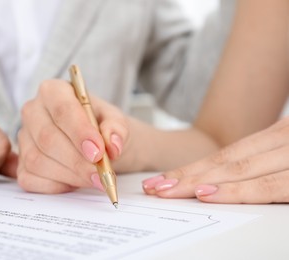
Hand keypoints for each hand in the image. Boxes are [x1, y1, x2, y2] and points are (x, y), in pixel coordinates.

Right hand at [17, 80, 128, 192]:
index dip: (79, 132)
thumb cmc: (103, 127)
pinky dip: (56, 186)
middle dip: (77, 161)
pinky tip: (75, 182)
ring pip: (37, 160)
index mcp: (54, 91)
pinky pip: (30, 179)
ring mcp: (24, 138)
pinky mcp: (21, 163)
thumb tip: (113, 146)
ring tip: (94, 179)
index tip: (98, 152)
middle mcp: (33, 111)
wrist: (98, 144)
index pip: (61, 109)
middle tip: (101, 174)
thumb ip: (116, 129)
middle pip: (47, 138)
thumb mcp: (116, 122)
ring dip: (70, 176)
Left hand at [142, 117, 288, 203]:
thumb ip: (265, 160)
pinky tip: (207, 195)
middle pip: (223, 162)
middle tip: (153, 187)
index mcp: (277, 135)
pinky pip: (267, 186)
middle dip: (184, 176)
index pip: (226, 155)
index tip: (163, 178)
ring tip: (166, 191)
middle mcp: (281, 140)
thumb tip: (230, 177)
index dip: (191, 168)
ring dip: (196, 182)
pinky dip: (235, 191)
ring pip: (237, 170)